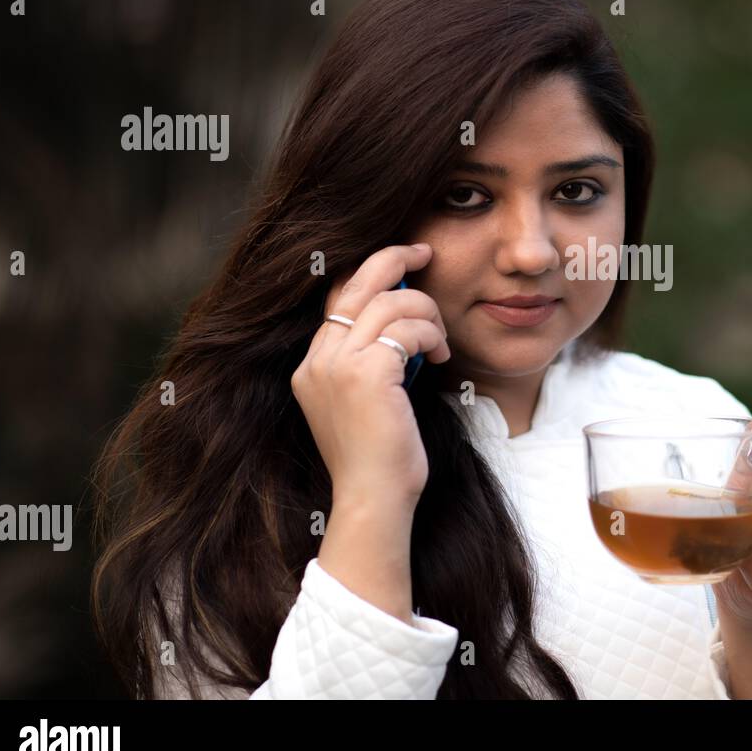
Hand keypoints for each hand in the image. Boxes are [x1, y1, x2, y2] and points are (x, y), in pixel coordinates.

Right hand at [290, 244, 452, 508]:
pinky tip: (440, 359)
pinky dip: (431, 335)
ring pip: (390, 302)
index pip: (338, 297)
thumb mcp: (366, 402)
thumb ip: (370, 362)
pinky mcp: (365, 374)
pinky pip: (407, 328)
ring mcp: (337, 365)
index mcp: (311, 366)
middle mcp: (317, 360)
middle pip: (354, 281)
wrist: (373, 499)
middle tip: (425, 251)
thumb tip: (402, 323)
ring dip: (427, 313)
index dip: (372, 273)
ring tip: (440, 344)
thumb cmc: (380, 458)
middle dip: (392, 257)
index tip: (405, 263)